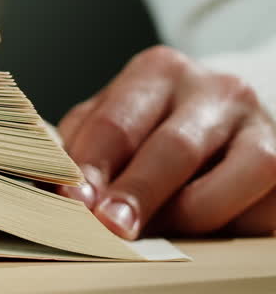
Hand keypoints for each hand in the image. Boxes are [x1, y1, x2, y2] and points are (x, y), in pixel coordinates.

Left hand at [57, 45, 275, 238]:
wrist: (232, 117)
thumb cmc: (159, 122)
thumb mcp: (117, 117)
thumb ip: (85, 144)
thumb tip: (54, 187)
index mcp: (159, 71)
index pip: (116, 123)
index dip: (91, 167)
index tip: (72, 201)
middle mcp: (214, 89)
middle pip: (172, 149)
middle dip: (137, 193)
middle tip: (110, 227)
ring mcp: (258, 125)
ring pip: (225, 179)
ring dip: (180, 218)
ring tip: (153, 238)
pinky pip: (258, 207)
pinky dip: (226, 225)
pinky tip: (201, 233)